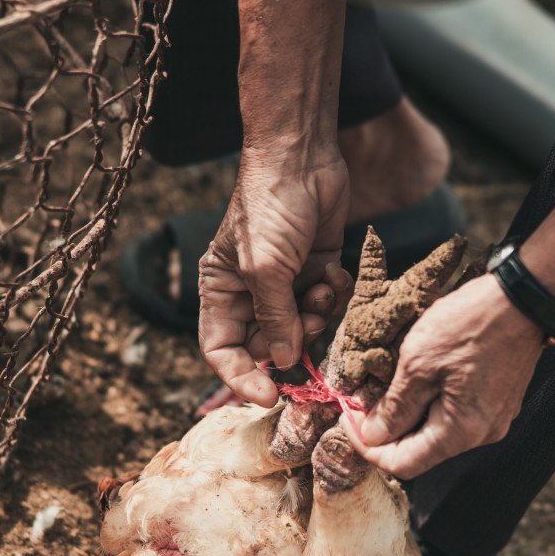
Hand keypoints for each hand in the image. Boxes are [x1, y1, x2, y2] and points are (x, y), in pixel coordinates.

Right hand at [199, 154, 353, 405]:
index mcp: (220, 290)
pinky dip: (333, 295)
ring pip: (302, 328)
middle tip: (308, 331)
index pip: (221, 350)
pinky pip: (326, 303)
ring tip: (321, 291)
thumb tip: (284, 363)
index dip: (241, 377)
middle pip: (265, 345)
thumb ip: (274, 319)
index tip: (268, 396)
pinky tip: (334, 272)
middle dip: (289, 345)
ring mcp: (285, 282)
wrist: (303, 159)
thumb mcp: (265, 268)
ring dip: (316, 318)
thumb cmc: (270, 207)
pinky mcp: (315, 270)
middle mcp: (250, 291)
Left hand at [353, 275, 543, 478]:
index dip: (368, 447)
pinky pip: (455, 415)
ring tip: (385, 387)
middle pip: (421, 451)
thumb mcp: (419, 362)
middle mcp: (482, 434)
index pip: (403, 464)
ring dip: (406, 416)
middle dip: (385, 431)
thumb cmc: (469, 324)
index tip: (347, 418)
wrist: (521, 298)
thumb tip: (373, 436)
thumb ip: (395, 406)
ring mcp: (494, 418)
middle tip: (359, 402)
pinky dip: (429, 405)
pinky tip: (416, 379)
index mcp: (461, 431)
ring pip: (437, 432)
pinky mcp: (498, 401)